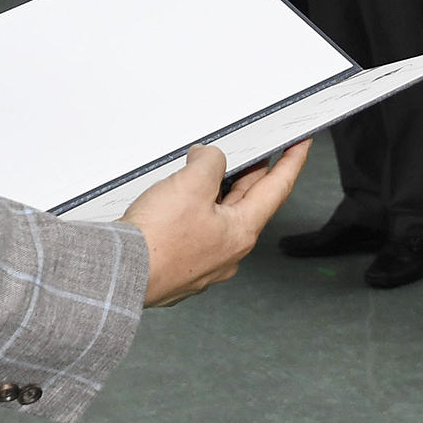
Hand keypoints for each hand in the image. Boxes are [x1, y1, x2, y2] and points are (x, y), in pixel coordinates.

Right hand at [124, 141, 311, 306]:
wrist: (120, 275)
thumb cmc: (156, 242)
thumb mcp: (191, 184)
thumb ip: (209, 162)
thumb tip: (208, 159)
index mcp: (241, 232)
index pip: (277, 189)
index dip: (291, 162)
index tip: (301, 146)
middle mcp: (228, 253)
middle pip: (247, 203)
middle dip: (252, 174)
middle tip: (258, 152)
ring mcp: (204, 263)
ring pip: (219, 218)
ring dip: (218, 192)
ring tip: (209, 170)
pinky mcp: (180, 267)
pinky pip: (196, 232)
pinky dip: (194, 211)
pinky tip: (179, 201)